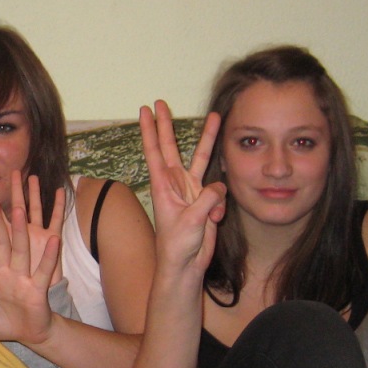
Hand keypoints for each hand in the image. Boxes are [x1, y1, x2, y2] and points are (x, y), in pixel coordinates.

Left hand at [139, 101, 225, 276]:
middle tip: (162, 102)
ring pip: (201, 159)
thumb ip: (207, 200)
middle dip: (167, 124)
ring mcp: (191, 189)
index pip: (154, 151)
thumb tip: (219, 187)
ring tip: (216, 116)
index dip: (150, 130)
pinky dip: (221, 203)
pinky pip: (219, 191)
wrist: (185, 265)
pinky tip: (216, 219)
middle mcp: (175, 183)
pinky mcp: (206, 200)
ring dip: (208, 140)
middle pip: (172, 146)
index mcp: (163, 185)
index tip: (146, 110)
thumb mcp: (191, 222)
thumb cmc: (177, 246)